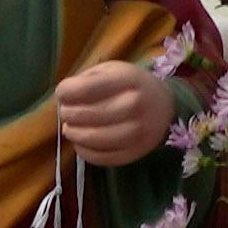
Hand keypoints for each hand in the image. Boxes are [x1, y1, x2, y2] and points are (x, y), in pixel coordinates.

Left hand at [45, 48, 183, 164]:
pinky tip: (82, 141)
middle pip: (82, 115)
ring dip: (72, 133)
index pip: (81, 89)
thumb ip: (86, 79)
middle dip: (66, 113)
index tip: (63, 93)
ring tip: (71, 127)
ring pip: (89, 138)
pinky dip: (83, 150)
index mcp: (126, 80)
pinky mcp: (134, 154)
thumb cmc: (130, 85)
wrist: (165, 106)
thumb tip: (62, 98)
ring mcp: (136, 133)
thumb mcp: (112, 70)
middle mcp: (133, 106)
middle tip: (67, 111)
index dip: (64, 92)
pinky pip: (98, 157)